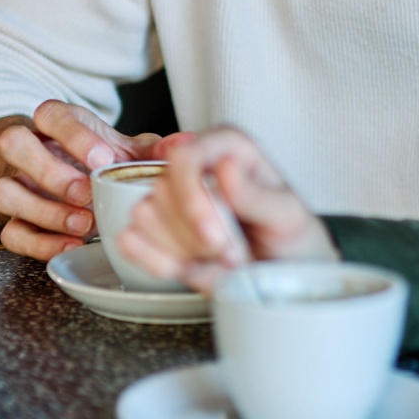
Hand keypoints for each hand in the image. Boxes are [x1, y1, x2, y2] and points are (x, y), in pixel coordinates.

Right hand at [0, 99, 187, 260]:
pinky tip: (72, 245)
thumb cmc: (106, 160)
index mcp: (58, 123)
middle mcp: (30, 150)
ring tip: (84, 223)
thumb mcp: (129, 150)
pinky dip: (39, 243)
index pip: (50, 114)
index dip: (73, 136)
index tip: (103, 159)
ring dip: (42, 209)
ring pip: (3, 191)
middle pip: (13, 144)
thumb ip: (153, 148)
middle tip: (86, 193)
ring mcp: (18, 185)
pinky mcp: (15, 220)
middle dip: (49, 171)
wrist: (81, 183)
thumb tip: (182, 145)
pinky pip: (10, 233)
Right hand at [118, 126, 336, 292]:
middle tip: (234, 252)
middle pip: (163, 190)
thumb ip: (257, 195)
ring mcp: (170, 194)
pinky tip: (190, 266)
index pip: (185, 156)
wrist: (281, 272)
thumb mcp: (287, 216)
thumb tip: (224, 166)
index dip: (193, 200)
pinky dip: (160, 262)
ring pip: (145, 216)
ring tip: (221, 257)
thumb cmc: (288, 234)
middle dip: (197, 235)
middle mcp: (194, 164)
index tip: (215, 237)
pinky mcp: (152, 226)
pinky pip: (130, 240)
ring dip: (184, 250)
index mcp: (227, 146)